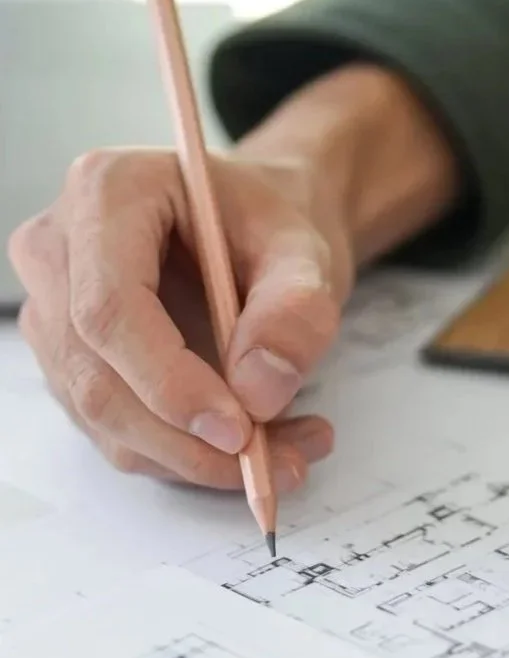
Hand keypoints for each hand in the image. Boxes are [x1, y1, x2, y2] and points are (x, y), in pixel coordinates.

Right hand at [8, 148, 353, 491]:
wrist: (260, 225)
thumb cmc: (271, 223)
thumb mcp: (306, 251)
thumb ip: (296, 310)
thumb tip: (260, 393)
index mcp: (107, 194)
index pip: (109, 310)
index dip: (168, 384)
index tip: (238, 432)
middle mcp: (58, 249)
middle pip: (95, 375)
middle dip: (186, 440)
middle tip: (275, 464)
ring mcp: (54, 309)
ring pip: (102, 416)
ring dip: (194, 458)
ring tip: (289, 454)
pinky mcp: (72, 360)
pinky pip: (117, 430)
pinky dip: (187, 455)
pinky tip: (260, 446)